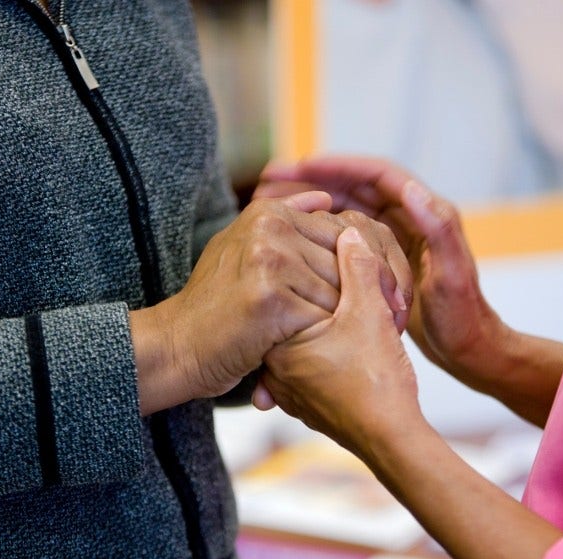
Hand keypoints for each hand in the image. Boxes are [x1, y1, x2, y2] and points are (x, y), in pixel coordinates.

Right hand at [132, 190, 411, 414]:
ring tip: (349, 343)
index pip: (344, 233)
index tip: (382, 298)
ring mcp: (268, 258)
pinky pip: (323, 317)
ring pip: (340, 289)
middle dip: (368, 294)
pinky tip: (315, 355)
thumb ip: (286, 221)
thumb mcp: (246, 250)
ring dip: (347, 320)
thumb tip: (325, 199)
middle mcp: (269, 227)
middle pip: (346, 260)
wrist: (178, 346)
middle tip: (384, 323)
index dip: (365, 270)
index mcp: (270, 212)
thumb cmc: (218, 305)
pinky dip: (324, 340)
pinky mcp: (269, 296)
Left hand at [254, 227, 421, 457]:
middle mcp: (276, 370)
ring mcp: (291, 391)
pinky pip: (311, 364)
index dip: (312, 269)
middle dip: (318, 296)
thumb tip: (349, 233)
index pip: (283, 291)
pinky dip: (328, 348)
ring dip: (325, 323)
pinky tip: (350, 342)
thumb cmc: (379, 382)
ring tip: (352, 315)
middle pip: (291, 315)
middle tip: (341, 285)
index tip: (331, 262)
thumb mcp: (370, 313)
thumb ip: (357, 269)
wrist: (394, 439)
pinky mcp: (310, 402)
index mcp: (279, 344)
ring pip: (302, 340)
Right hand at [256, 156, 507, 384]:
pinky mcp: (383, 258)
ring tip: (271, 200)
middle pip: (354, 186)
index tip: (298, 165)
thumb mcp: (452, 275)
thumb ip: (438, 229)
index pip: (375, 174)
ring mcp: (394, 237)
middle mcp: (408, 217)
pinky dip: (320, 229)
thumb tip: (411, 188)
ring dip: (312, 201)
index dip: (336, 166)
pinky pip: (346, 234)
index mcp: (425, 212)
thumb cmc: (464, 317)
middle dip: (313, 179)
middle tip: (270, 179)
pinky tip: (293, 236)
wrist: (470, 349)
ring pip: (345, 208)